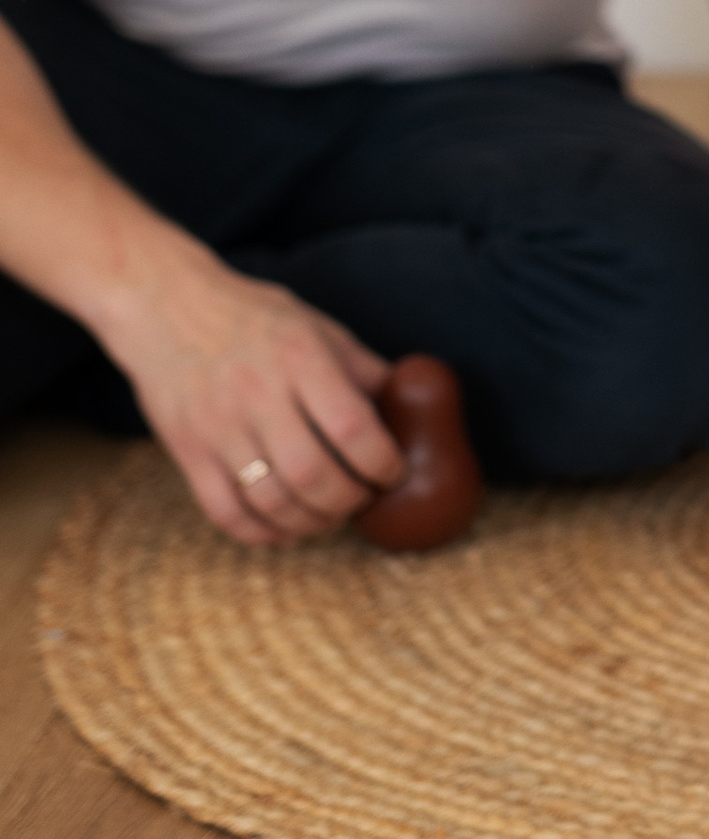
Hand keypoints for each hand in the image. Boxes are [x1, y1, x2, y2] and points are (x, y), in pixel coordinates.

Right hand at [117, 256, 403, 546]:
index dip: (382, 462)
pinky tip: (284, 528)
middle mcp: (258, 393)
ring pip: (271, 500)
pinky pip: (225, 512)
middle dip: (349, 500)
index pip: (352, 427)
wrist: (166, 306)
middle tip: (362, 498)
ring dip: (310, 522)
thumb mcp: (316, 326)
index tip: (394, 473)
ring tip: (328, 514)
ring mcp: (218, 426)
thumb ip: (361, 368)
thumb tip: (411, 405)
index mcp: (300, 358)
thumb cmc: (254, 317)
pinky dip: (261, 532)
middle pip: (313, 474)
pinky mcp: (186, 451)